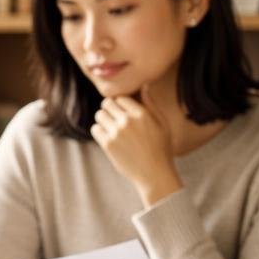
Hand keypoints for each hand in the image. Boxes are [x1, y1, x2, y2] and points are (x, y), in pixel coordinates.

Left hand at [90, 85, 181, 206]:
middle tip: (116, 119)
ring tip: (113, 128)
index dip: (120, 103)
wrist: (154, 173)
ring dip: (104, 119)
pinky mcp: (107, 144)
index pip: (120, 97)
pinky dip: (100, 131)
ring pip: (99, 115)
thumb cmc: (161, 148)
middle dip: (110, 109)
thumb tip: (143, 85)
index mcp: (142, 114)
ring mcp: (116, 132)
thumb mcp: (162, 124)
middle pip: (107, 103)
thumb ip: (151, 104)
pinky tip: (110, 137)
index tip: (124, 111)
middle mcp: (127, 121)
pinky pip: (95, 129)